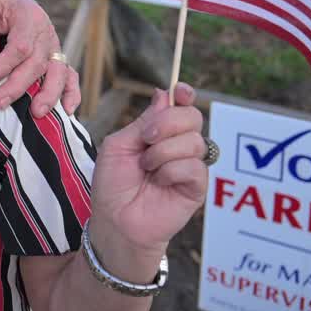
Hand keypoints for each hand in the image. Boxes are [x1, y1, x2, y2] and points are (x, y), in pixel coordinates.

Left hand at [0, 0, 77, 116]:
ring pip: (57, 71)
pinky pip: (68, 74)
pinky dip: (71, 92)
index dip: (5, 65)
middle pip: (38, 62)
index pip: (21, 45)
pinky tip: (68, 109)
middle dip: (19, 85)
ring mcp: (52, 44)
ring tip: (36, 113)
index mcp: (29, 15)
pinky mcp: (54, 55)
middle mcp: (45, 31)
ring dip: (48, 94)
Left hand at [87, 83, 207, 274]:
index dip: (185, 95)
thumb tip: (164, 93)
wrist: (115, 219)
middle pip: (193, 117)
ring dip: (162, 152)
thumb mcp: (119, 145)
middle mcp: (178, 146)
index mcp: (160, 133)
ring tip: (146, 168)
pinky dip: (170, 171)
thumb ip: (143, 121)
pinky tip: (159, 182)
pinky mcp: (197, 187)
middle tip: (146, 139)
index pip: (182, 106)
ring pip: (193, 141)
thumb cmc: (113, 184)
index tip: (180, 91)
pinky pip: (194, 167)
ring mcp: (190, 165)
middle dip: (168, 123)